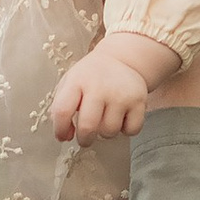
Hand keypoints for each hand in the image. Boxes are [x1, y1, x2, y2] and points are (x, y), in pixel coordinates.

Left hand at [48, 34, 177, 142]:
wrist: (121, 59)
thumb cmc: (90, 77)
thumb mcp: (70, 82)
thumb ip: (61, 107)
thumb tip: (64, 136)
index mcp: (77, 81)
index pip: (62, 110)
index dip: (60, 129)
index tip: (62, 137)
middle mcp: (99, 86)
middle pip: (88, 126)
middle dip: (84, 139)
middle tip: (85, 139)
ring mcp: (120, 94)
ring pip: (109, 131)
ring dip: (105, 132)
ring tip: (105, 119)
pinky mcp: (139, 100)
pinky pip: (131, 130)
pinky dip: (126, 130)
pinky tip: (121, 118)